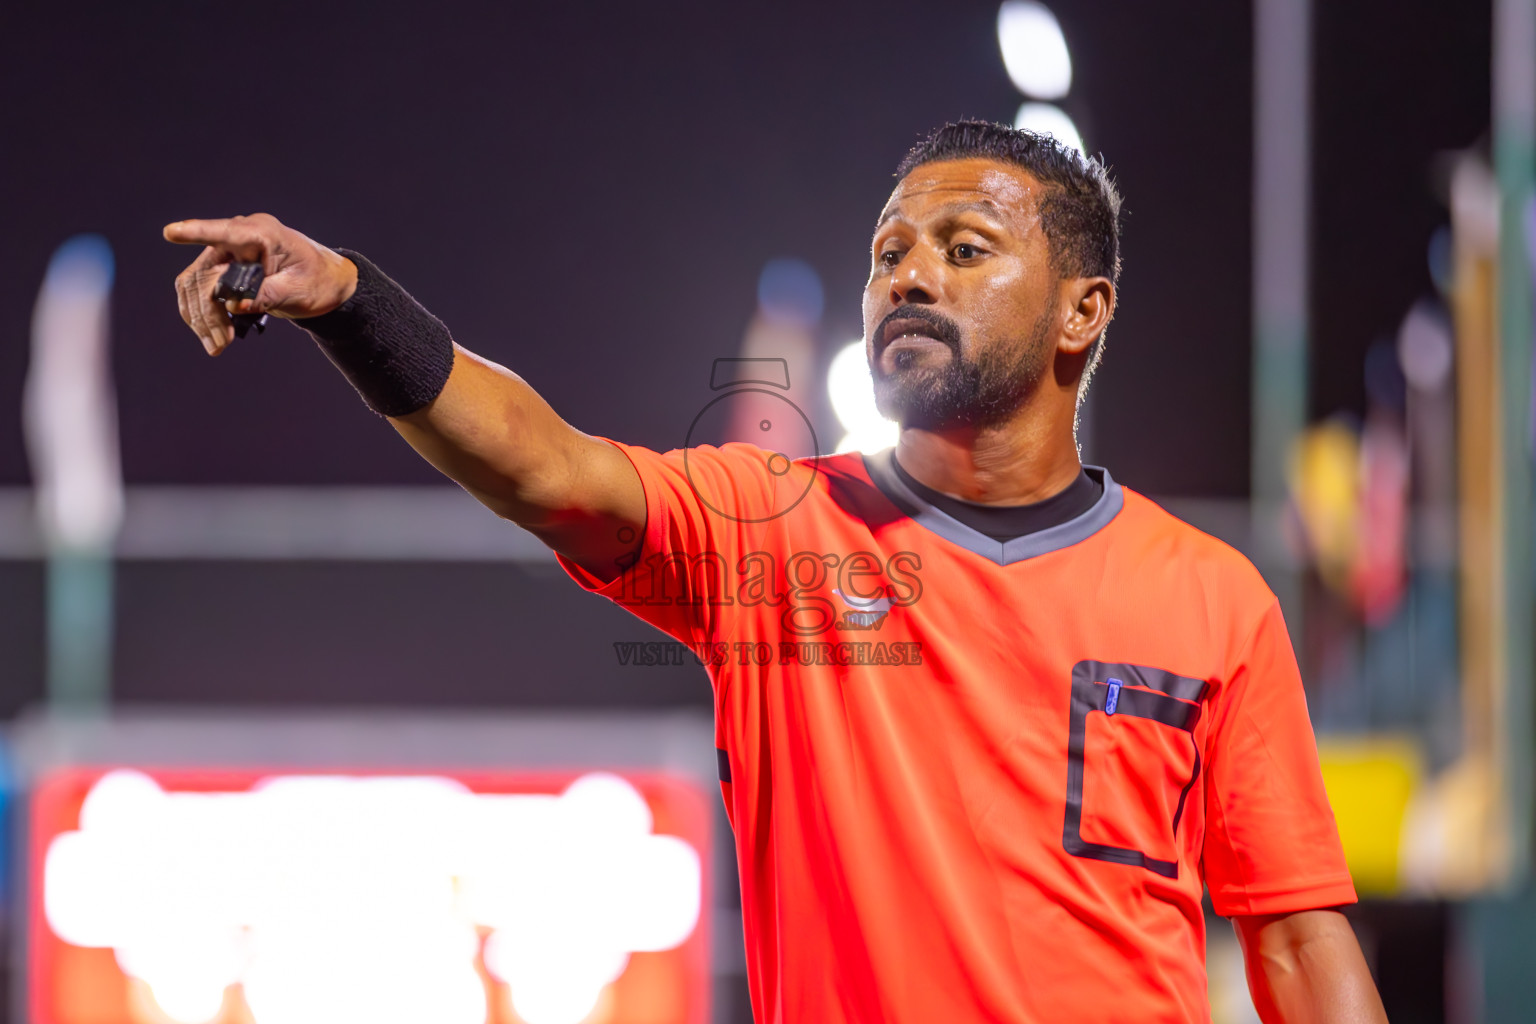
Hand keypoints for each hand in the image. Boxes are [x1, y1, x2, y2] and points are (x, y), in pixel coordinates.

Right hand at [164, 212, 358, 355]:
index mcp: (262, 234)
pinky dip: (200, 315)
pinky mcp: (221, 269)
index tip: (171, 232)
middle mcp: (238, 238)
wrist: (325, 284)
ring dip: (200, 317)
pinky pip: (198, 290)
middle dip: (206, 311)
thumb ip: (266, 296)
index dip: (196, 232)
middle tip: (220, 344)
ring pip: (194, 284)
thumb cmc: (317, 281)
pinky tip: (211, 336)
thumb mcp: (297, 291)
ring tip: (217, 346)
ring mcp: (227, 253)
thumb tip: (233, 306)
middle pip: (205, 273)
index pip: (225, 232)